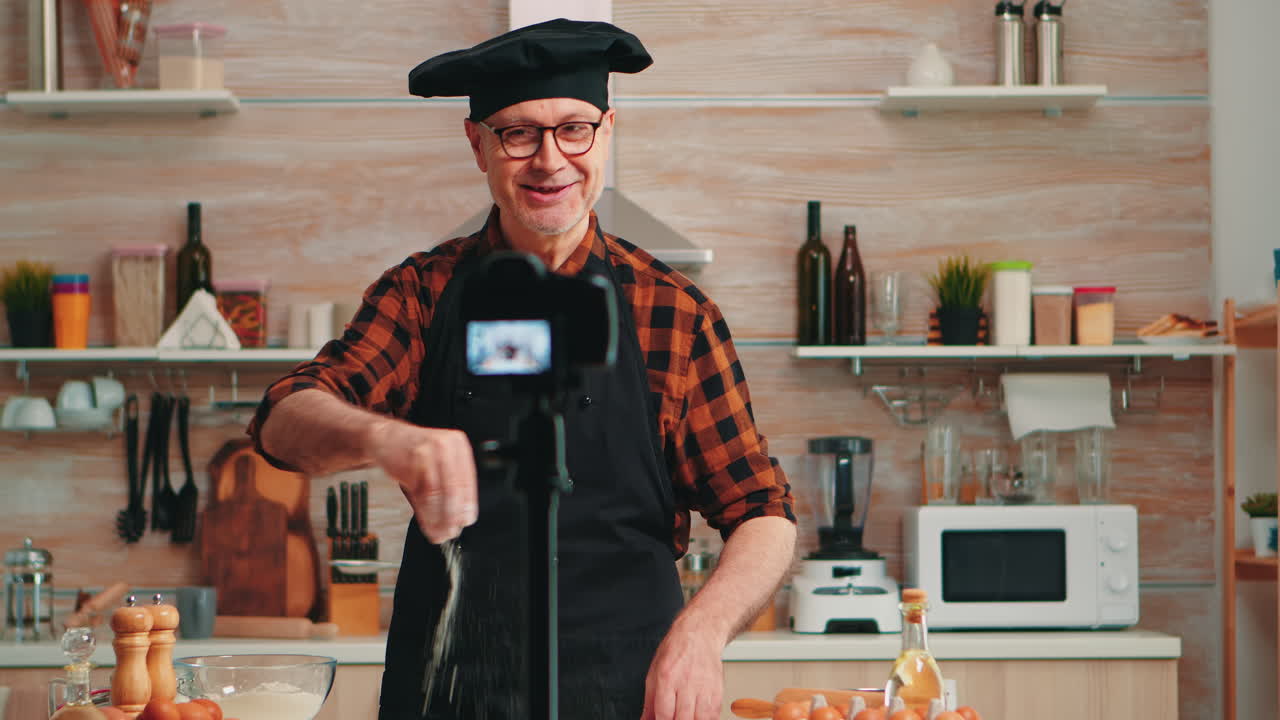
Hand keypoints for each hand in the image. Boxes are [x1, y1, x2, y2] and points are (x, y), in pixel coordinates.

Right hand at [368, 419, 476, 542]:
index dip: (468, 504)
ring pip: (436, 493)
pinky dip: (424, 513)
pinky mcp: (409, 463)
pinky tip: (427, 523)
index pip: (467, 480)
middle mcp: (445, 446)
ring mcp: (427, 453)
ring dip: (438, 518)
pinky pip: (419, 494)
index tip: (466, 520)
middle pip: (453, 488)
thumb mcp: (438, 461)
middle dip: (453, 515)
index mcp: (458, 445)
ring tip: (439, 533)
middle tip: (451, 531)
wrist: (384, 437)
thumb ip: (450, 484)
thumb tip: (459, 516)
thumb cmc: (414, 452)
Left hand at [641, 621, 723, 719]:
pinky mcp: (717, 690)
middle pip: (683, 719)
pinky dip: (706, 719)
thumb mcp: (654, 672)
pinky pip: (714, 715)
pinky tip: (698, 716)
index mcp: (667, 678)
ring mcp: (704, 687)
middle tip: (673, 718)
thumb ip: (650, 701)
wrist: (700, 633)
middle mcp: (686, 683)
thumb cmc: (677, 650)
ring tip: (686, 717)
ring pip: (700, 719)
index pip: (664, 713)